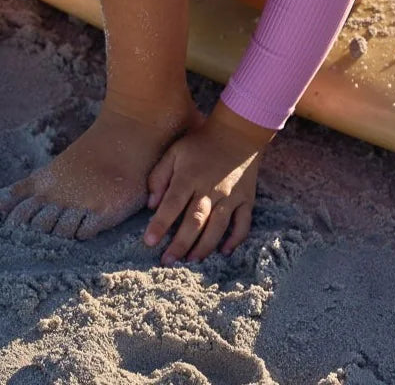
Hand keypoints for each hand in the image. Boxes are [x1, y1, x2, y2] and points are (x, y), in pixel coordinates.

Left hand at [143, 102, 273, 262]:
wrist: (237, 133)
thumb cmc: (200, 144)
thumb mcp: (175, 152)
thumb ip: (159, 176)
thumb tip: (151, 205)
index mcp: (189, 176)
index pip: (172, 204)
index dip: (160, 224)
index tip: (149, 242)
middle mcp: (210, 189)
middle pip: (195, 222)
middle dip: (180, 244)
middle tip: (167, 261)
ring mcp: (230, 196)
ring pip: (217, 228)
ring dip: (204, 247)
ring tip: (191, 260)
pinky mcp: (246, 200)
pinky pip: (242, 224)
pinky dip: (235, 240)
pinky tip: (224, 252)